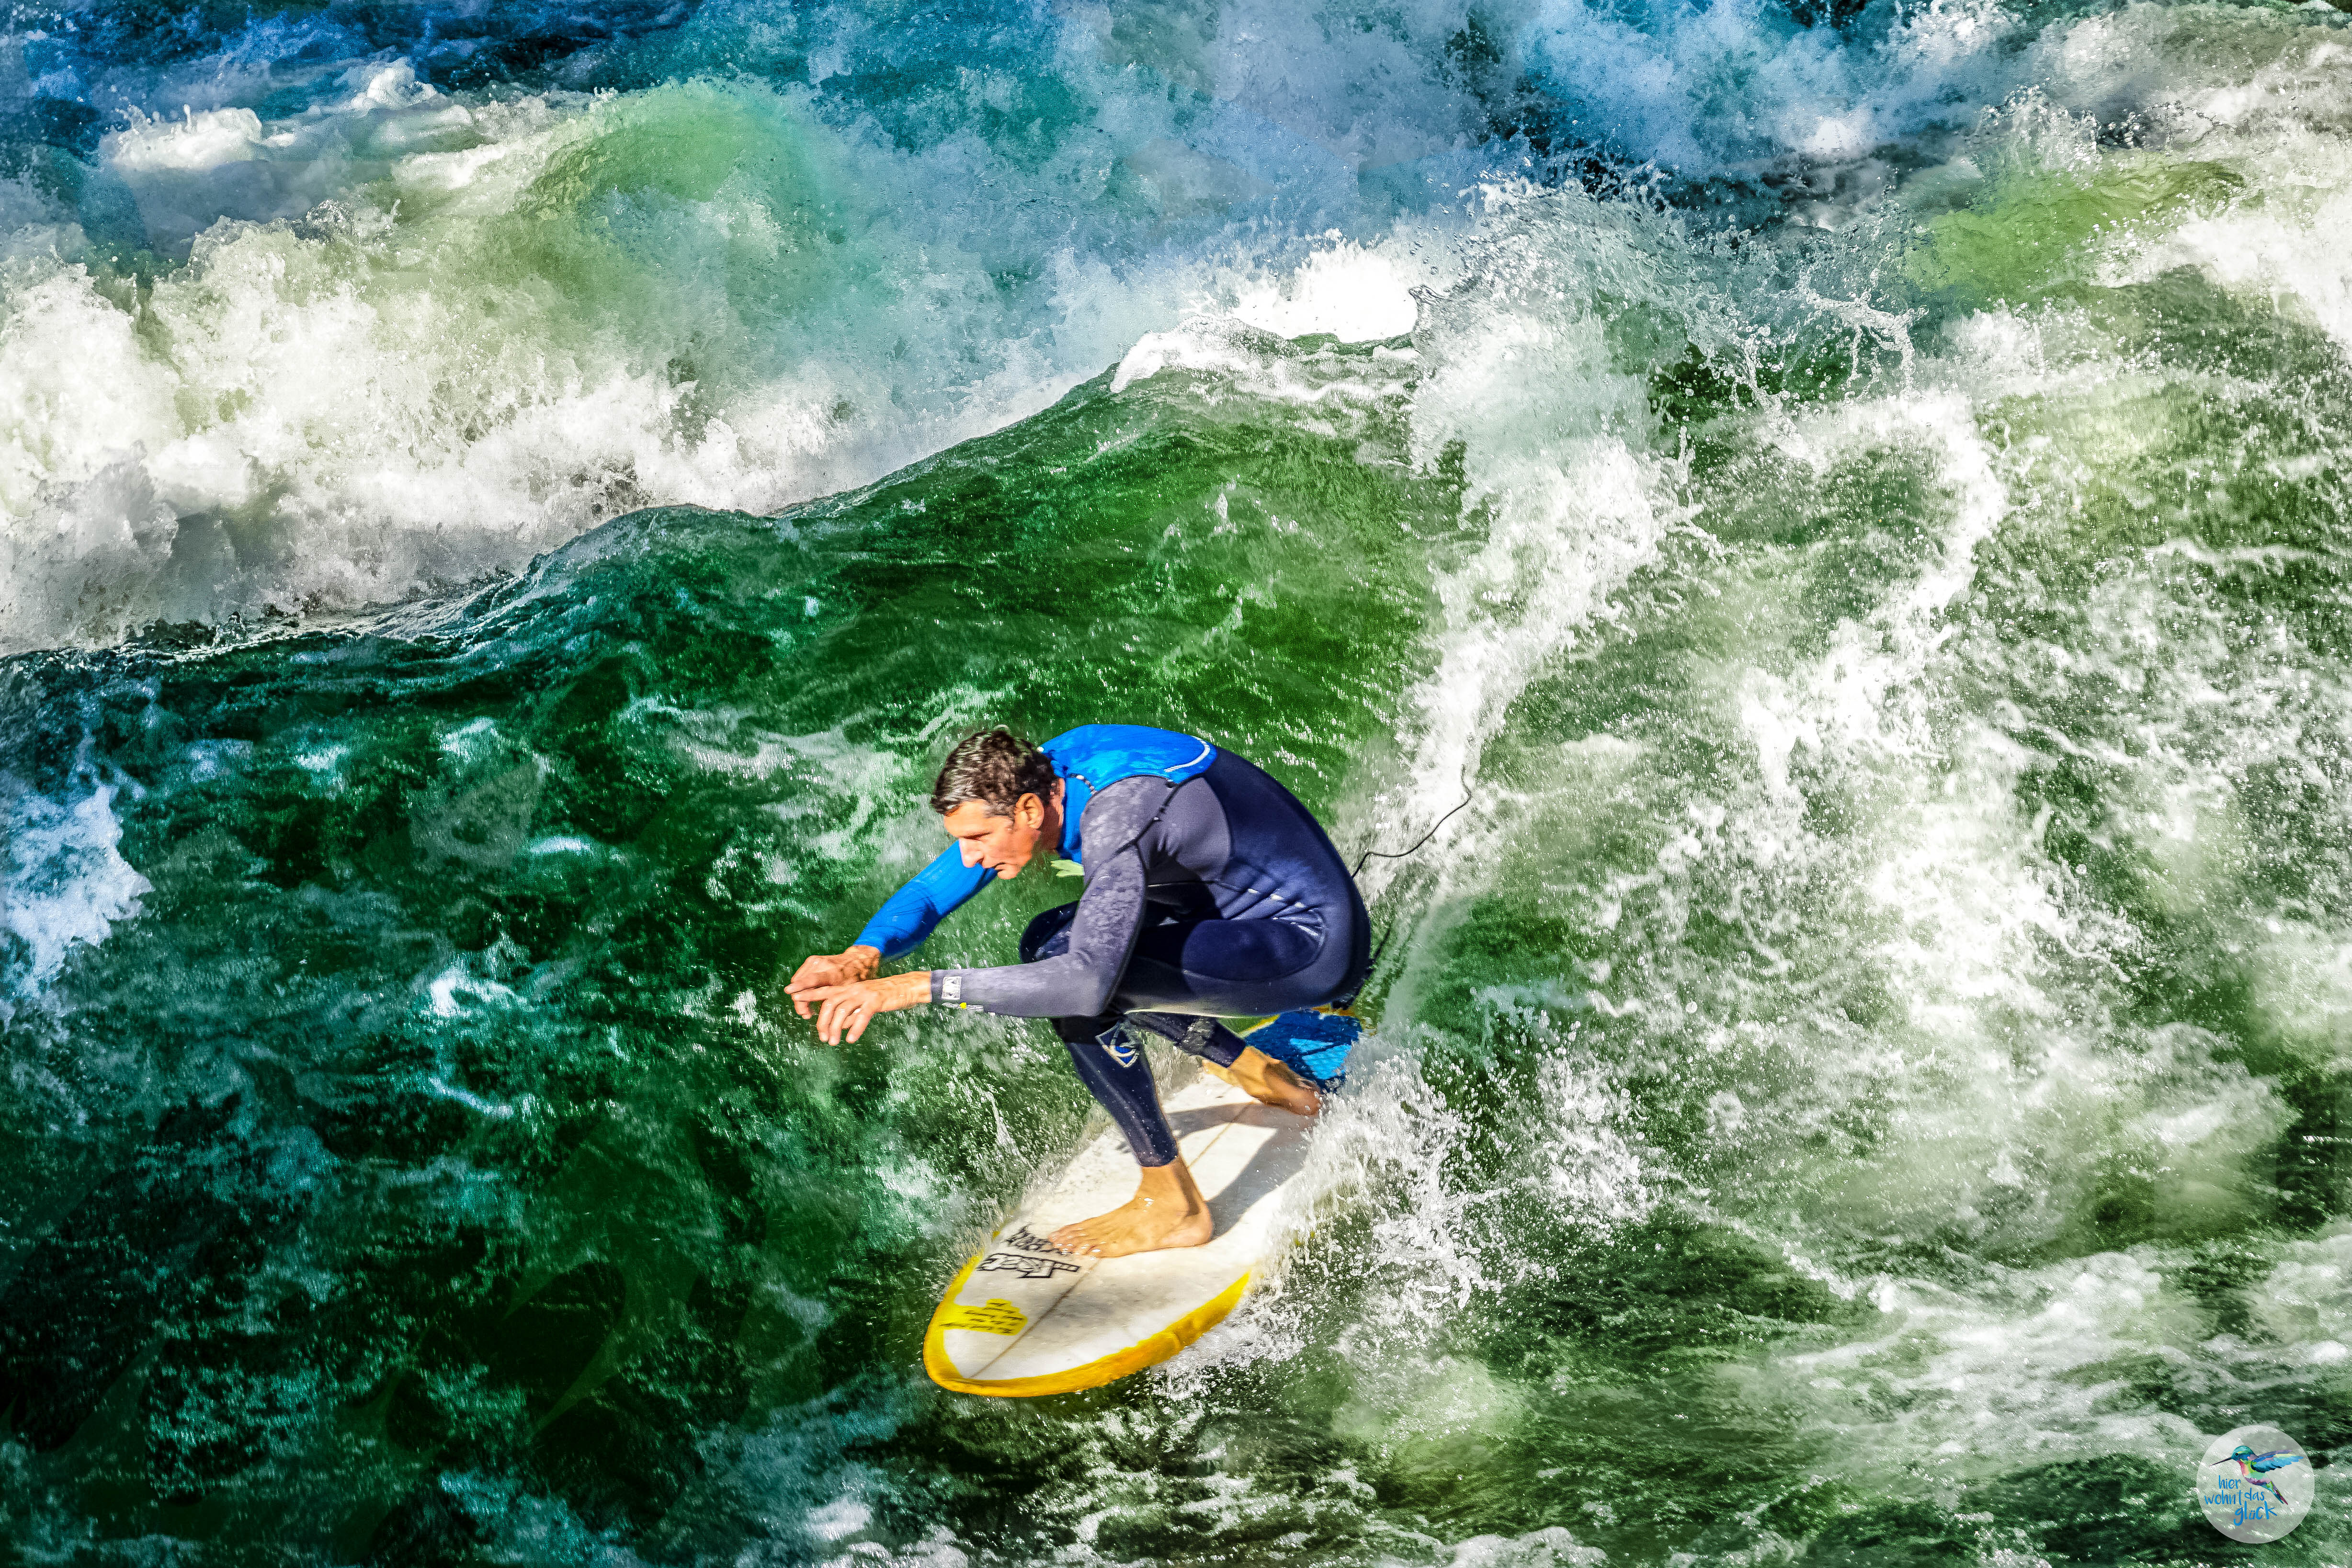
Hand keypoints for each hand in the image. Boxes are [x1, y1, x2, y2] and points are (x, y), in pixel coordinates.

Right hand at [786, 946, 880, 1017]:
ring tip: (808, 1009)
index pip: (813, 980)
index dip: (800, 986)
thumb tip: (834, 1023)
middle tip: (807, 1015)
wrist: (855, 961)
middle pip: (801, 985)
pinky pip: (800, 977)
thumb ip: (838, 1003)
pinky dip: (801, 988)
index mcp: (833, 973)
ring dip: (800, 997)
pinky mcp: (811, 960)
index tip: (789, 991)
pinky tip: (808, 998)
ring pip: (798, 982)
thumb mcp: (849, 991)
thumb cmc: (854, 979)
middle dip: (800, 1002)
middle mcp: (822, 965)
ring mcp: (815, 961)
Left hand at [800, 969, 932, 1044]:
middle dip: (822, 1022)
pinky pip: (862, 1016)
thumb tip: (839, 1027)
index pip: (824, 990)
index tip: (792, 994)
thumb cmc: (884, 997)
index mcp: (848, 988)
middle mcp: (853, 989)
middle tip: (822, 1038)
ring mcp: (864, 994)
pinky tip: (851, 1039)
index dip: (808, 992)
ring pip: (843, 1011)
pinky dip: (855, 1029)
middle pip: (830, 1004)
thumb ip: (850, 1013)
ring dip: (835, 1029)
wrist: (906, 987)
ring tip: (833, 1043)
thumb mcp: (863, 1004)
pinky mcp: (875, 1001)